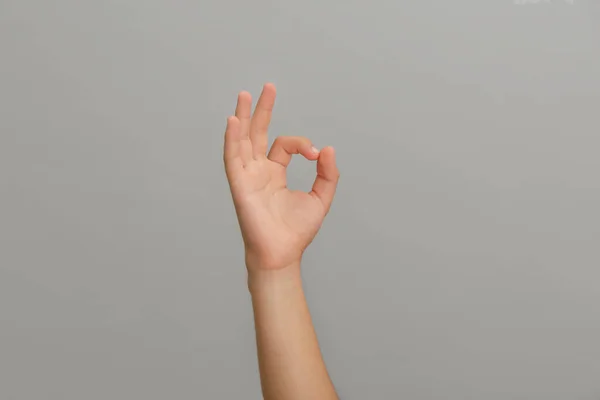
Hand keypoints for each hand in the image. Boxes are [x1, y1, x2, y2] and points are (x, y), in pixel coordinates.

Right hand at [223, 83, 339, 271]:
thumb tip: (328, 149)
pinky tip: (233, 120)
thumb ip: (327, 174)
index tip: (316, 154)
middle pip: (256, 134)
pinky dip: (232, 140)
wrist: (283, 253)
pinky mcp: (239, 185)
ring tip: (244, 95)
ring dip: (242, 118)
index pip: (284, 145)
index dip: (301, 143)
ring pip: (242, 141)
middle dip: (261, 110)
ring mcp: (247, 177)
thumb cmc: (297, 231)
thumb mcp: (320, 198)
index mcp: (274, 173)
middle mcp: (258, 171)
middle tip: (267, 87)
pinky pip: (232, 159)